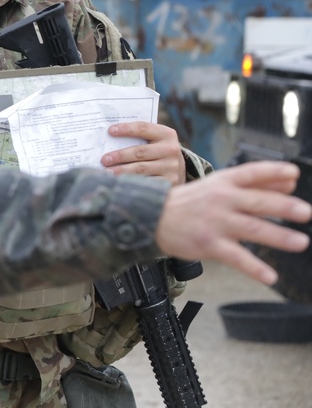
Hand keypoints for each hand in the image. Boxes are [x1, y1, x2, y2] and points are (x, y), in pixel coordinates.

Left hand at [102, 121, 186, 184]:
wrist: (179, 169)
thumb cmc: (157, 150)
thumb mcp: (154, 140)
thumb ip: (138, 137)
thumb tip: (108, 138)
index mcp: (166, 134)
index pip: (143, 128)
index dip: (126, 129)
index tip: (110, 131)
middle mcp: (170, 149)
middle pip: (140, 152)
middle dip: (120, 156)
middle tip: (104, 159)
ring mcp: (170, 167)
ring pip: (141, 169)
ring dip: (121, 170)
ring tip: (107, 172)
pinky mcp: (169, 181)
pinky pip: (146, 182)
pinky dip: (131, 182)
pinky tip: (120, 182)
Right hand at [155, 161, 311, 284]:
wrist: (153, 217)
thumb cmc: (191, 202)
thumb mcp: (218, 186)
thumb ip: (254, 184)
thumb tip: (290, 183)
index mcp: (223, 183)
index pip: (251, 173)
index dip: (273, 172)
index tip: (294, 173)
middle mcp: (220, 200)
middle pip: (256, 202)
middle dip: (282, 206)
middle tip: (306, 212)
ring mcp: (215, 223)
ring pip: (251, 229)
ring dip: (278, 236)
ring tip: (301, 242)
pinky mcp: (209, 244)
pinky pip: (236, 257)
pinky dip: (254, 268)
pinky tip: (271, 277)